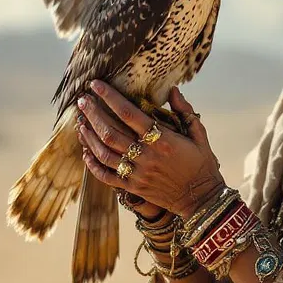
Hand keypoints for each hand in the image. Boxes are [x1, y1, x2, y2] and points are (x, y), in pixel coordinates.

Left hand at [75, 81, 224, 219]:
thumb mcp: (199, 134)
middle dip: (93, 113)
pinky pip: (106, 175)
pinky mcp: (133, 187)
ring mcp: (137, 173)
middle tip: (82, 100)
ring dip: (88, 136)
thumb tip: (172, 90)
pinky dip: (92, 163)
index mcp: (162, 140)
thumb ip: (185, 111)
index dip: (110, 97)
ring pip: (103, 152)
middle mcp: (146, 156)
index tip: (96, 84)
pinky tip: (85, 151)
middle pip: (110, 131)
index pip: (129, 114)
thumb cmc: (202, 163)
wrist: (201, 198)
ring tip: (80, 122)